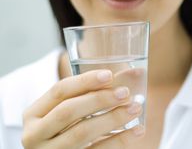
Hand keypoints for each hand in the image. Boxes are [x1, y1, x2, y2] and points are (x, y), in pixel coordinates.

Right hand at [21, 69, 145, 148]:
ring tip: (135, 108)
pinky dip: (120, 141)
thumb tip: (137, 72)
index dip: (85, 81)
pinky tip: (137, 131)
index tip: (109, 75)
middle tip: (125, 93)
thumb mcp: (71, 111)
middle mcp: (35, 134)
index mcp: (34, 114)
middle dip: (99, 99)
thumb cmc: (70, 130)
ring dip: (113, 118)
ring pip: (82, 133)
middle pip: (68, 111)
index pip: (59, 91)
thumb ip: (96, 92)